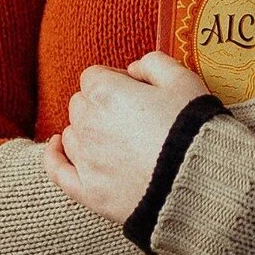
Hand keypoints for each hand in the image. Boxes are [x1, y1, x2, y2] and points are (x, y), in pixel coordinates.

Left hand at [41, 52, 209, 221]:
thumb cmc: (193, 128)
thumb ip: (153, 63)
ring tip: (113, 136)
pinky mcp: (89, 192)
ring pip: (70, 134)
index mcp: (107, 93)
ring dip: (85, 130)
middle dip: (99, 103)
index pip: (93, 76)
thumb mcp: (183, 80)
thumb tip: (132, 69)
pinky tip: (56, 147)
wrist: (199, 182)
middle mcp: (89, 124)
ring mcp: (86, 160)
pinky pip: (57, 171)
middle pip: (79, 103)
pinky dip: (54, 157)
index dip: (114, 79)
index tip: (133, 90)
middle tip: (129, 114)